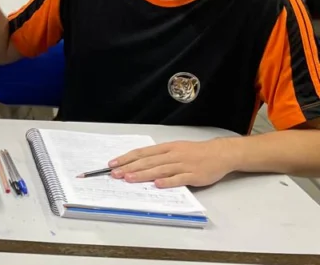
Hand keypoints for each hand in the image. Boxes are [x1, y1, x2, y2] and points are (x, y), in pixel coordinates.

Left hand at [108, 138, 238, 188]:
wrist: (220, 153)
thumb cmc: (195, 152)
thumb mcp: (175, 149)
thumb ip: (158, 156)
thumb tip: (138, 163)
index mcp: (166, 148)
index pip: (142, 153)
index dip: (126, 158)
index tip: (112, 164)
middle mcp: (172, 155)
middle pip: (148, 161)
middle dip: (129, 167)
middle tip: (115, 174)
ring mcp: (183, 165)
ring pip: (160, 169)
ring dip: (143, 174)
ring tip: (129, 178)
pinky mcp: (194, 175)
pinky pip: (179, 179)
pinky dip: (168, 181)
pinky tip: (157, 184)